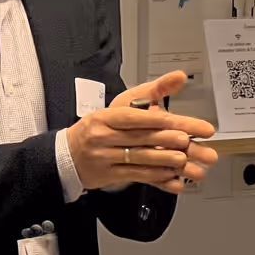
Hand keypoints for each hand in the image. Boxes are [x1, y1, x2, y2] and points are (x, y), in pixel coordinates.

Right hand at [66, 72, 218, 192]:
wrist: (68, 155)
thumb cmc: (98, 127)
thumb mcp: (118, 105)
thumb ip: (151, 92)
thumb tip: (180, 77)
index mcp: (104, 117)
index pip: (131, 117)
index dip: (154, 120)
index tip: (176, 121)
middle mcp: (102, 136)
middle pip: (137, 137)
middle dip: (165, 139)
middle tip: (186, 140)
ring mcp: (105, 157)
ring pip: (138, 158)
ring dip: (163, 160)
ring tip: (183, 159)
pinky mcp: (109, 175)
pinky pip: (136, 175)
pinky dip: (156, 176)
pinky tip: (172, 177)